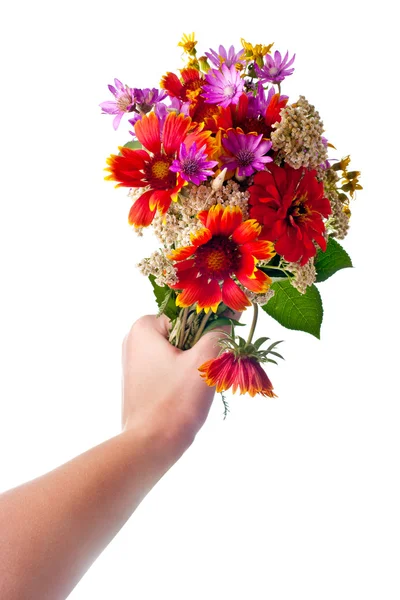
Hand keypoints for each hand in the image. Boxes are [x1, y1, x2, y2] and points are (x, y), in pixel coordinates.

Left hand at [121, 313, 229, 450]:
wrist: (150, 446)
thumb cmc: (175, 402)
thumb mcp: (205, 361)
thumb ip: (220, 332)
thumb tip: (233, 311)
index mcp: (143, 327)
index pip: (189, 315)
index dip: (208, 332)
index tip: (215, 354)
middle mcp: (134, 339)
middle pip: (184, 334)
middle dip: (201, 352)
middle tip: (206, 374)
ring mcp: (134, 362)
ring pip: (179, 353)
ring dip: (195, 367)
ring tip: (195, 388)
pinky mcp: (139, 382)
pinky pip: (169, 369)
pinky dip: (183, 379)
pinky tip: (185, 396)